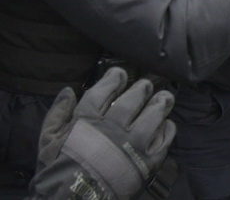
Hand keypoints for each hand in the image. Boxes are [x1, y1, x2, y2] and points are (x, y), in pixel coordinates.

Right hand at [29, 67, 174, 199]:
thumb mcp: (47, 142)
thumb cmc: (58, 171)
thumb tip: (67, 91)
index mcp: (88, 121)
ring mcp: (133, 145)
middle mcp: (113, 128)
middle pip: (133, 100)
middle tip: (147, 85)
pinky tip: (167, 124)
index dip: (113, 80)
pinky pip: (164, 140)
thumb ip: (57, 114)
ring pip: (153, 116)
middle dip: (142, 89)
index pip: (103, 92)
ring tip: (165, 98)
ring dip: (160, 104)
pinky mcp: (147, 162)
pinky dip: (167, 130)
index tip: (120, 74)